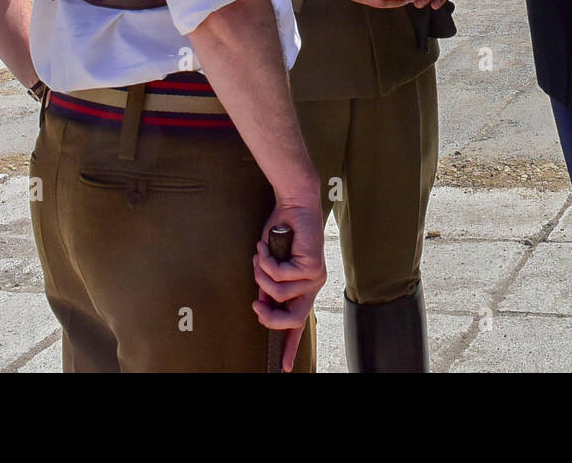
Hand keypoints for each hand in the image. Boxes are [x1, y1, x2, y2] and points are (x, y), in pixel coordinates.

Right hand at [251, 197, 326, 369]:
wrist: (293, 204)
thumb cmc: (281, 232)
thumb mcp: (269, 267)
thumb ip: (269, 288)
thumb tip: (263, 307)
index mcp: (304, 287)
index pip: (298, 324)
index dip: (291, 347)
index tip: (286, 368)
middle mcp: (313, 284)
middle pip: (293, 320)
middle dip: (269, 317)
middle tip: (256, 306)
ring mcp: (315, 276)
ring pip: (278, 294)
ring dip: (261, 274)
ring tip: (261, 255)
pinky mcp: (312, 265)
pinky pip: (278, 275)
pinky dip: (266, 260)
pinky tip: (268, 245)